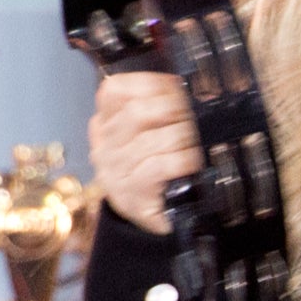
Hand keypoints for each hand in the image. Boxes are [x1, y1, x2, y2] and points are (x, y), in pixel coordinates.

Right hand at [88, 73, 202, 233]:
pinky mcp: (133, 194)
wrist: (158, 217)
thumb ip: (161, 110)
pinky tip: (191, 161)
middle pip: (134, 112)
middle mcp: (105, 147)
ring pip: (148, 139)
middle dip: (171, 108)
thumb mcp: (152, 136)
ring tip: (195, 142)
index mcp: (106, 125)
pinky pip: (157, 166)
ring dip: (181, 136)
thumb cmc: (158, 173)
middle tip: (191, 116)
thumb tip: (192, 88)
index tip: (174, 87)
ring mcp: (116, 172)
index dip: (147, 83)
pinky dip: (181, 159)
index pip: (114, 91)